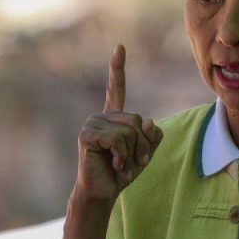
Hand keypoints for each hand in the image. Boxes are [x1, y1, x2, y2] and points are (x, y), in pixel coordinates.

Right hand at [75, 44, 163, 203]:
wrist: (103, 191)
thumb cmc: (121, 172)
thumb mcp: (145, 153)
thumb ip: (152, 136)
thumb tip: (148, 121)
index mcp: (114, 117)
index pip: (117, 89)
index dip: (117, 69)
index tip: (119, 48)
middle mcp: (101, 116)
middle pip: (138, 121)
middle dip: (141, 146)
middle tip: (130, 162)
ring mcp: (92, 123)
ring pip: (130, 131)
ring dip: (131, 154)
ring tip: (119, 164)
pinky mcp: (87, 135)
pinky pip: (118, 140)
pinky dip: (121, 156)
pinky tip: (113, 164)